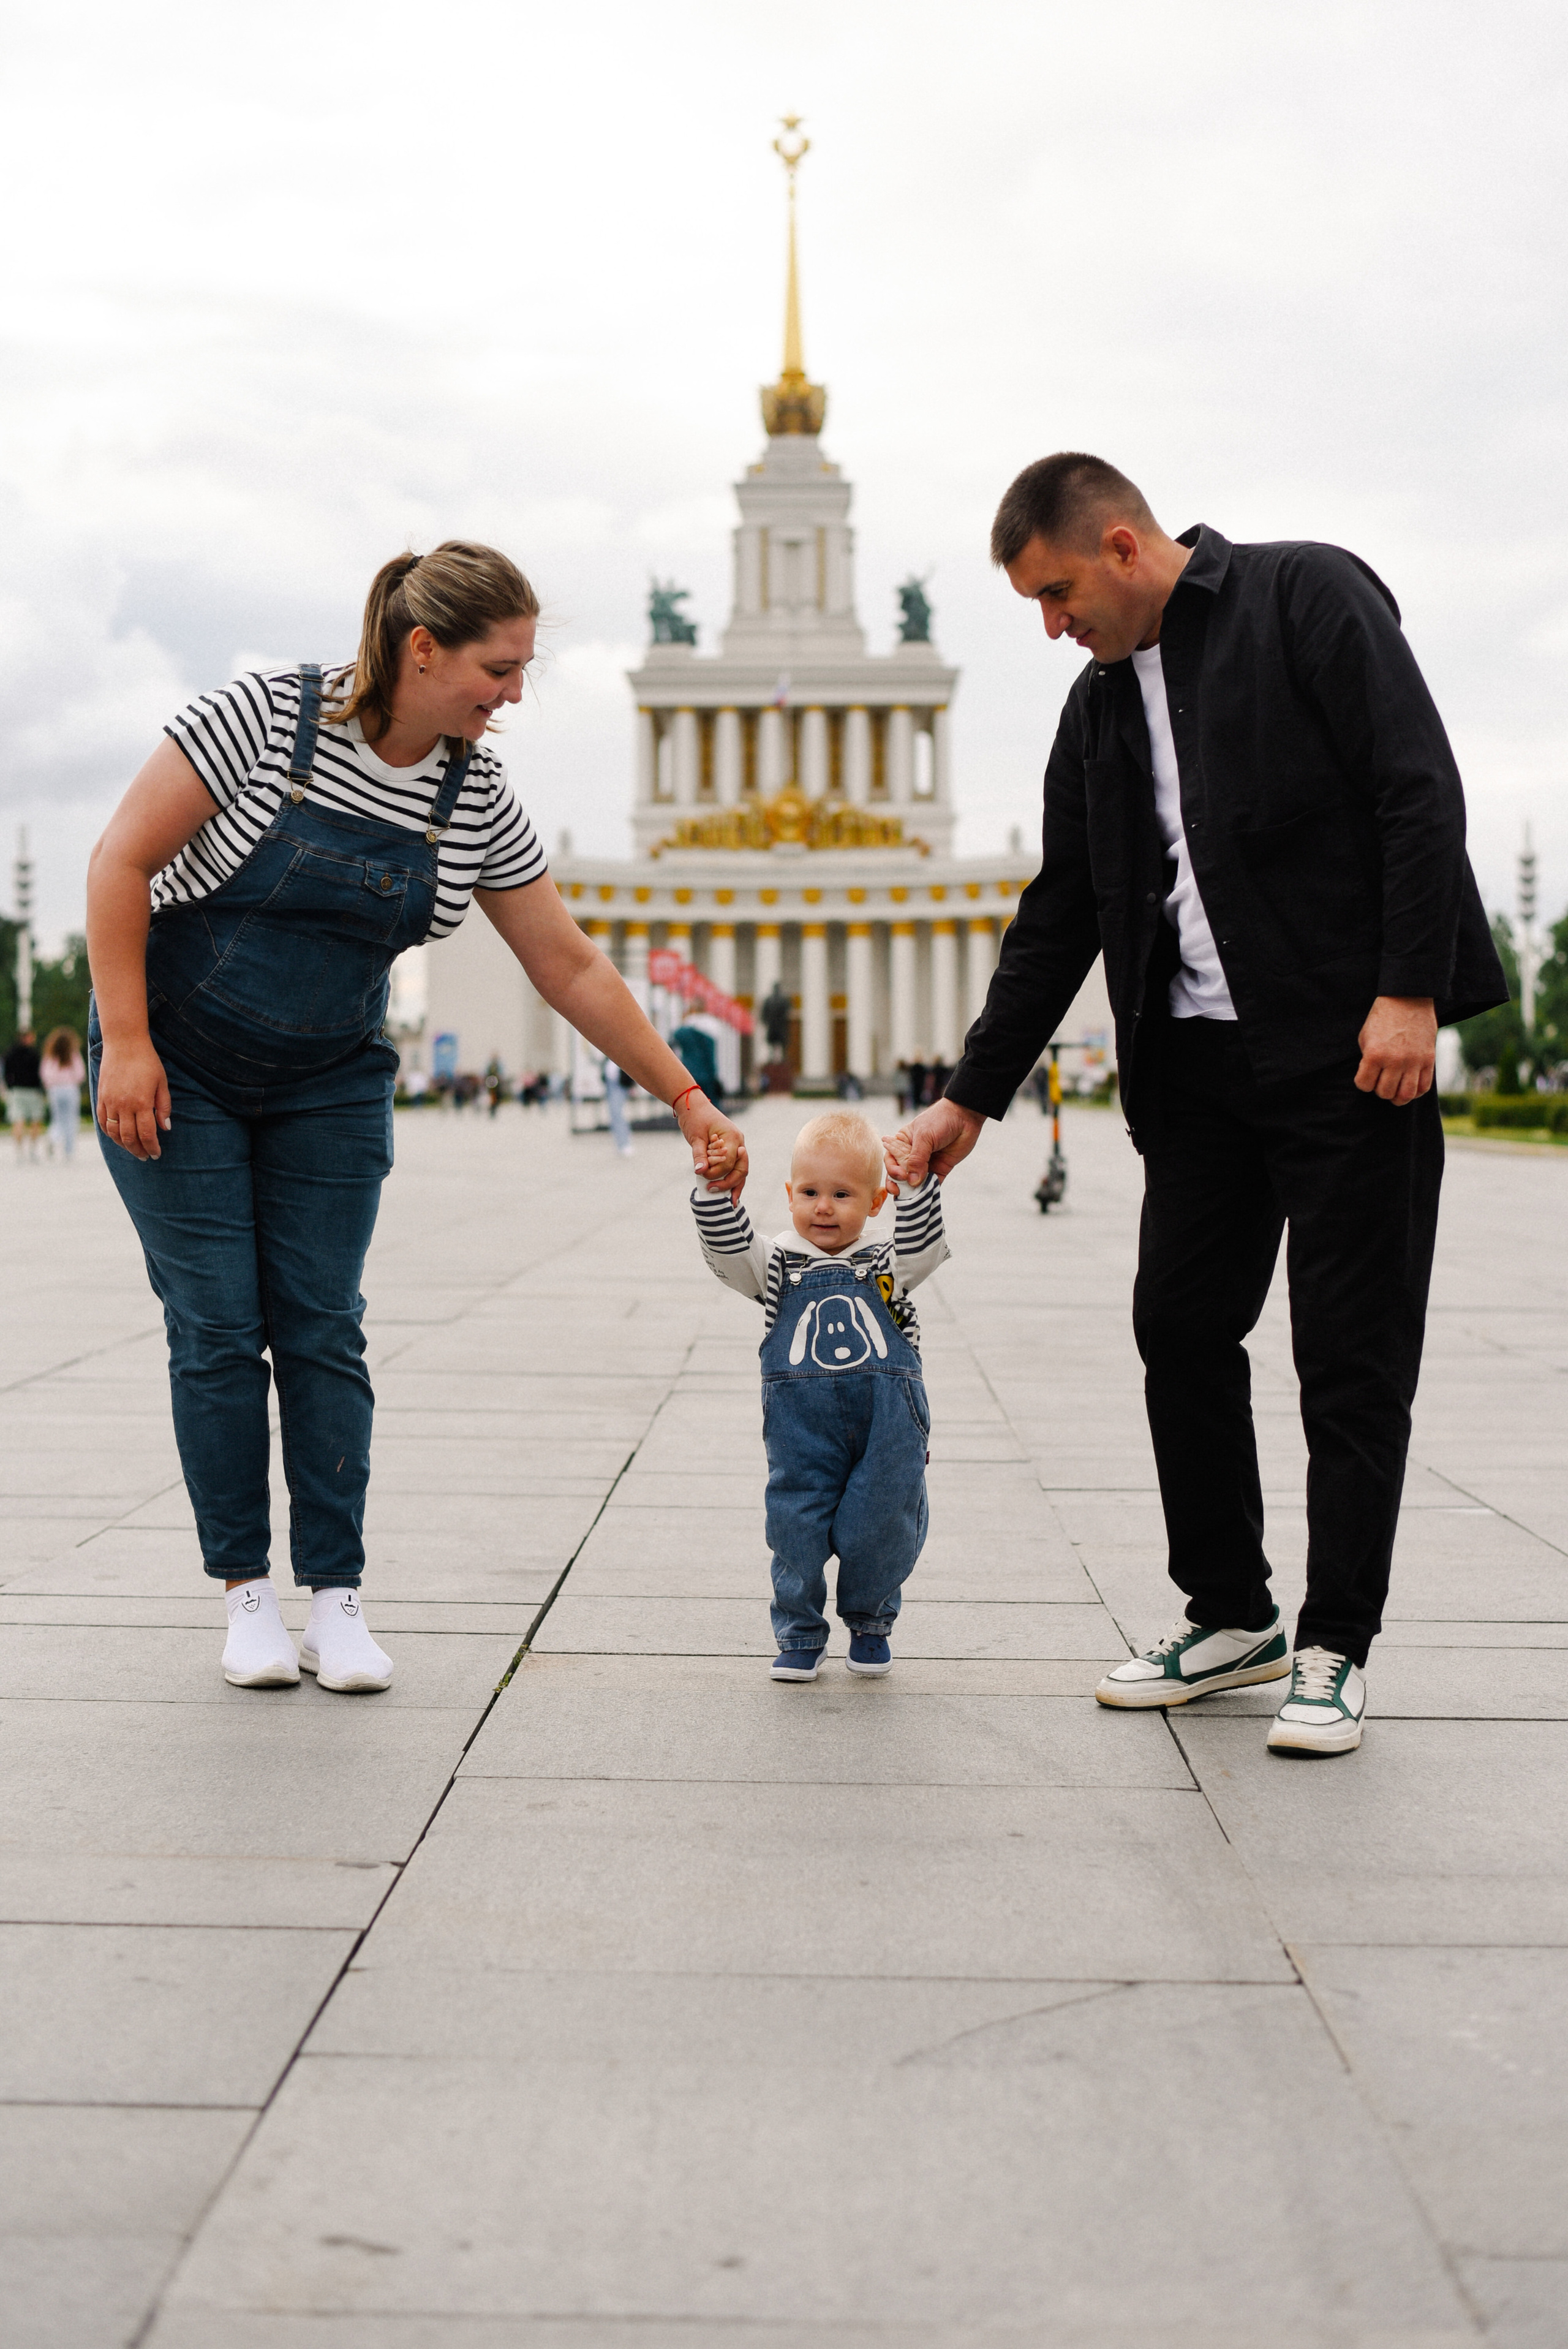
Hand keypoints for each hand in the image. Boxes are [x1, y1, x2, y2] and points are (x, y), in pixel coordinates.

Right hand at [96, 1036, 171, 1159]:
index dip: (152, 1147)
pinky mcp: (101, 1097)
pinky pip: (102, 1121)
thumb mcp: (162, 1083)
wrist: (124, 1043)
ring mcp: (109, 1101)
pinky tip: (118, 1137)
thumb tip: (166, 1128)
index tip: (156, 1154)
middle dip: (138, 1150)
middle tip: (145, 1156)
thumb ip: (164, 1106)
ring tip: (133, 1149)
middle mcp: (123, 1105)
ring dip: (123, 1145)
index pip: (147, 1134)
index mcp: (141, 1102)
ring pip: (114, 1133)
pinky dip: (110, 1133)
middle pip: (129, 1138)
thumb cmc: (147, 1061)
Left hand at [680, 1094, 747, 1197]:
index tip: (703, 1176)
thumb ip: (699, 1155)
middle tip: (714, 1191)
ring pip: (741, 1170)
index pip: (729, 1162)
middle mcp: (739, 1143)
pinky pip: (734, 1167)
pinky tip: (728, 1191)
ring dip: (735, 1185)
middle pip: (741, 1169)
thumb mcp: (695, 1137)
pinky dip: (731, 1178)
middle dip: (730, 1183)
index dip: (717, 1172)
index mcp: (733, 1137)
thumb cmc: (695, 1118)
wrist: (693, 1106)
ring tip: (731, 1201)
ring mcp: (737, 1146)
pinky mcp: (730, 1150)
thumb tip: (701, 1171)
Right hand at [882, 1097, 985, 1191]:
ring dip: (913, 1191)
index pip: (891, 1160)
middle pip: (900, 1174)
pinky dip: (929, 1191)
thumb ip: (917, 1159)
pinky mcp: (941, 1169)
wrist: (966, 1116)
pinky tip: (927, 1197)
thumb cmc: (940, 1120)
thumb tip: (912, 1182)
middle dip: (898, 1184)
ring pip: (915, 1182)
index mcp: (903, 1143)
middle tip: (899, 1193)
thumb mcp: (924, 1137)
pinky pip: (932, 1184)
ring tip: (913, 1199)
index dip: (892, 1170)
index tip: (901, 1175)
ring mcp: (927, 1163)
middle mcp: (913, 1155)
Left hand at [1354, 996, 1436, 1105]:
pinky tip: (1409, 1087)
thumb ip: (1367, 1060)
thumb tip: (1372, 1079)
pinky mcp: (1429, 1060)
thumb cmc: (1382, 1018)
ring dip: (1397, 1097)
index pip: (1364, 1085)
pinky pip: (1424, 1087)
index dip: (1363, 1082)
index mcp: (1374, 1054)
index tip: (1366, 1075)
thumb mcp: (1365, 1037)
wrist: (1407, 999)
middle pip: (1385, 1093)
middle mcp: (1395, 1060)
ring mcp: (1414, 1061)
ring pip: (1406, 1095)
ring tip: (1395, 1090)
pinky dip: (1415, 1092)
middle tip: (1381, 1081)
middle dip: (1379, 1090)